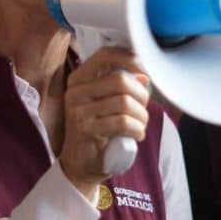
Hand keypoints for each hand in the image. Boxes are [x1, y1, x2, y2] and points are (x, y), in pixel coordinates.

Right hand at [58, 47, 150, 199]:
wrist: (80, 164)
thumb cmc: (96, 130)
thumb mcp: (106, 104)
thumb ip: (121, 86)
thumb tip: (144, 75)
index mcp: (79, 79)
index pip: (105, 55)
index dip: (129, 58)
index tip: (144, 71)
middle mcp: (76, 91)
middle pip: (120, 80)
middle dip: (141, 96)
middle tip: (143, 109)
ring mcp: (79, 111)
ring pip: (125, 103)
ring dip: (141, 116)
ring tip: (140, 125)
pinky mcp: (86, 130)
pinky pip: (123, 122)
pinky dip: (137, 129)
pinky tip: (137, 134)